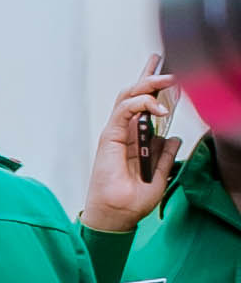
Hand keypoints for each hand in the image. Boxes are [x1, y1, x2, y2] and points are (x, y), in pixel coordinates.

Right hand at [81, 62, 186, 235]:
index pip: (143, 106)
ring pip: (127, 97)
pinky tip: (157, 106)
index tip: (168, 72)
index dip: (153, 88)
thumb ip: (166, 155)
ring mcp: (115, 134)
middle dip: (150, 77)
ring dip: (148, 85)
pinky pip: (122, 111)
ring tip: (169, 79)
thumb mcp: (160, 174)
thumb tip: (174, 138)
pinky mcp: (108, 138)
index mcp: (134, 140)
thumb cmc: (132, 199)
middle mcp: (123, 133)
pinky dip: (140, 104)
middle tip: (170, 68)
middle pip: (134, 95)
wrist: (117, 214)